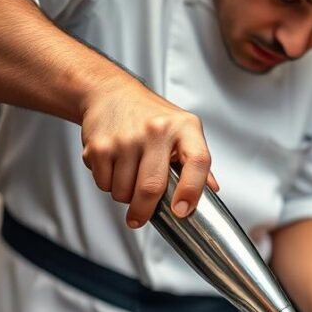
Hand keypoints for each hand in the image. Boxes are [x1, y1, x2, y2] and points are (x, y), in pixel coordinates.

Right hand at [80, 82, 219, 227]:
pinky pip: (104, 183)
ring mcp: (126, 138)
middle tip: (140, 218)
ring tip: (128, 178)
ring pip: (124, 191)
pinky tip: (114, 167)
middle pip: (152, 187)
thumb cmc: (149, 115)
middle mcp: (156, 131)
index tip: (182, 211)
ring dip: (125, 196)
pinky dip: (108, 185)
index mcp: (184, 128)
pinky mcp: (100, 145)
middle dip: (145, 211)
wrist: (109, 93)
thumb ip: (197, 162)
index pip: (197, 162)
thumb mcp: (182, 129)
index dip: (191, 191)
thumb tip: (211, 189)